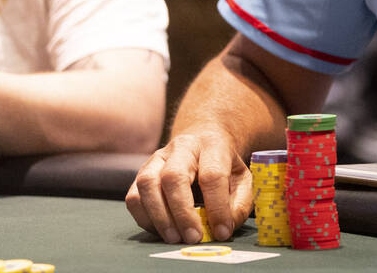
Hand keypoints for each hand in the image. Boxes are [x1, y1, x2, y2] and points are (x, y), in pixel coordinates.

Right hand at [125, 131, 252, 243]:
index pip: (212, 175)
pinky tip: (162, 229)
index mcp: (212, 145)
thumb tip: (224, 229)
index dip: (217, 207)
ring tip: (175, 238)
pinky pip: (134, 196)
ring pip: (148, 184)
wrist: (203, 138)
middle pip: (173, 176)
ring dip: (159, 217)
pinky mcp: (141, 172)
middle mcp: (182, 147)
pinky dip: (145, 218)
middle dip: (182, 213)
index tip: (222, 231)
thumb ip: (239, 204)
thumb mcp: (243, 179)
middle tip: (193, 237)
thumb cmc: (224, 164)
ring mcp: (157, 158)